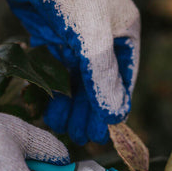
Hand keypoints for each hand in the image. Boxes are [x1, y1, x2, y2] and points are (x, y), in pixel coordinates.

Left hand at [3, 0, 139, 144]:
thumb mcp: (93, 35)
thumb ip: (102, 76)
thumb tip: (114, 115)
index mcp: (122, 34)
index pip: (122, 80)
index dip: (112, 108)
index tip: (102, 134)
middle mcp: (100, 39)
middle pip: (97, 84)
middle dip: (88, 111)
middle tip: (79, 136)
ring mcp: (74, 38)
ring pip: (74, 80)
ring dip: (69, 104)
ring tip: (61, 127)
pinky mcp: (49, 36)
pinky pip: (54, 71)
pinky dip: (52, 90)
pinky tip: (49, 108)